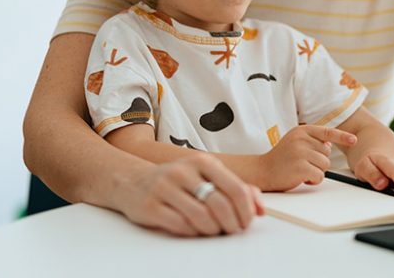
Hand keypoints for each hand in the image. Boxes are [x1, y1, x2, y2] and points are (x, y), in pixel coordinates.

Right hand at [117, 153, 263, 235]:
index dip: (246, 210)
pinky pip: (180, 225)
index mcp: (203, 162)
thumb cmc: (178, 180)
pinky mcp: (150, 206)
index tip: (247, 222)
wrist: (133, 180)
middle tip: (233, 231)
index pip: (235, 188)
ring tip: (214, 231)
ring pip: (201, 217)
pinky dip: (193, 232)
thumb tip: (260, 209)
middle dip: (231, 223)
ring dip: (213, 230)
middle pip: (220, 204)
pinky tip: (195, 230)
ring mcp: (165, 187)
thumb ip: (235, 188)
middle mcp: (184, 171)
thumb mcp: (206, 176)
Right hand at [258, 125, 356, 191]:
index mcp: (301, 131)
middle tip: (302, 162)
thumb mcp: (295, 142)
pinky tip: (299, 177)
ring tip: (299, 169)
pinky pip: (319, 176)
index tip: (354, 140)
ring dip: (316, 171)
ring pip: (325, 165)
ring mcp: (301, 153)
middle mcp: (301, 139)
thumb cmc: (281, 158)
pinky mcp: (301, 167)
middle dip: (318, 161)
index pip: (327, 131)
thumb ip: (311, 140)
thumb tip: (330, 144)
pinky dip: (312, 180)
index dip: (342, 136)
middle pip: (327, 152)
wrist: (262, 170)